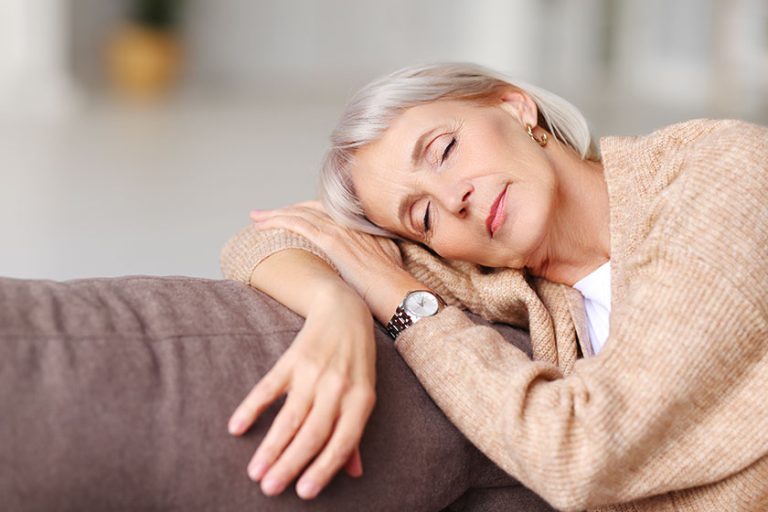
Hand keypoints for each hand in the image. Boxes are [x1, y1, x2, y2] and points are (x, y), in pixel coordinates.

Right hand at [227, 282, 376, 499]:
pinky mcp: (292, 359)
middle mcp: (338, 388)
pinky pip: (269, 387)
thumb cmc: (356, 361)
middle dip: (290, 464)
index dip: (324, 468)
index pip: (342, 442)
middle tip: (269, 489)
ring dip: (271, 446)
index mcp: (360, 400)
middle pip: (312, 433)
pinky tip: (237, 427)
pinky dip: (252, 407)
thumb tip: (355, 473)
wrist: (344, 311)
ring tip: (255, 471)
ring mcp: (314, 373)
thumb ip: (355, 434)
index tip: (304, 492)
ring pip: (290, 416)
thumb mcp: (363, 394)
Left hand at [249, 201, 404, 307]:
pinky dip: (279, 221)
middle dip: (287, 210)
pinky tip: (263, 225)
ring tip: (257, 218)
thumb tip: (360, 268)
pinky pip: (300, 224)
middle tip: (265, 215)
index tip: (291, 216)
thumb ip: (372, 259)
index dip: (306, 212)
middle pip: (312, 208)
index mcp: (362, 229)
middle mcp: (351, 225)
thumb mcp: (385, 267)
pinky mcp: (334, 242)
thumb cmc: (394, 292)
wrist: (402, 296)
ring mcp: (343, 231)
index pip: (327, 212)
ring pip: (302, 213)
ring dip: (277, 214)